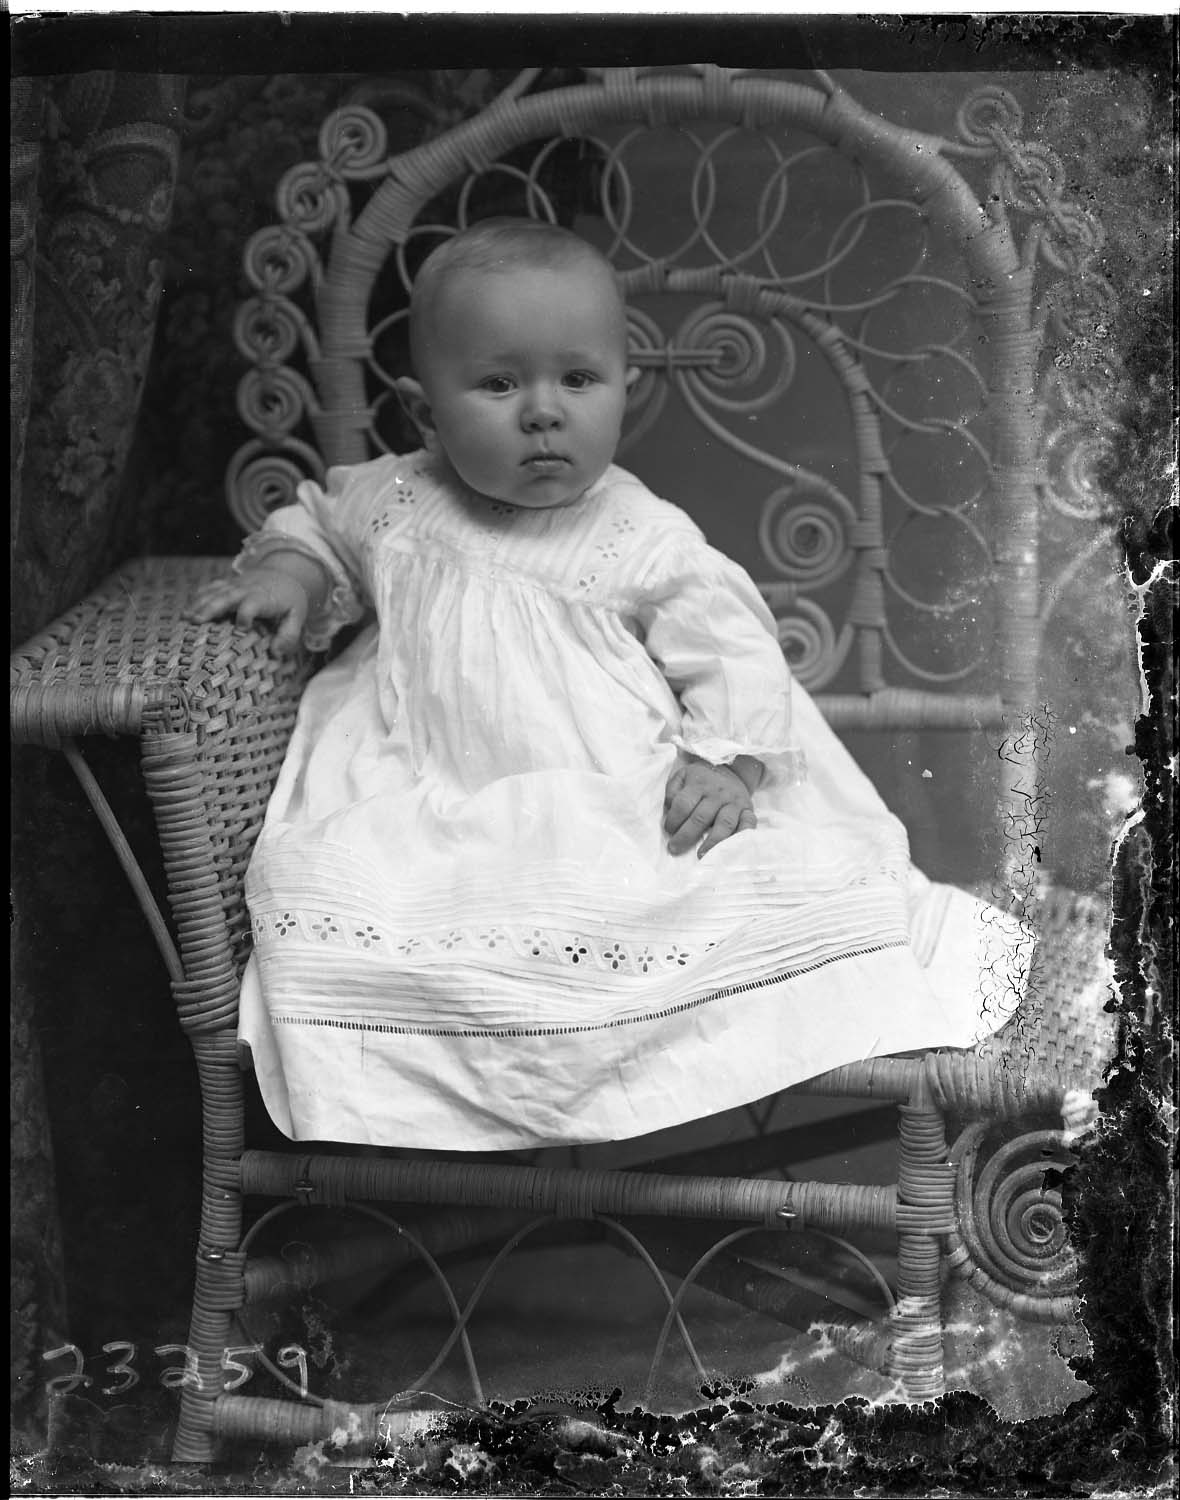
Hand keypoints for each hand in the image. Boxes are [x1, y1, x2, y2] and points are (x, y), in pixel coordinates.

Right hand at [186, 565, 314, 654]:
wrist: (284, 574)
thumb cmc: (290, 600)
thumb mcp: (297, 617)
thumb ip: (289, 635)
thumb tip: (276, 653)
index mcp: (265, 598)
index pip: (253, 604)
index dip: (247, 614)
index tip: (242, 628)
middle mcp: (247, 589)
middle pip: (227, 596)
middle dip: (211, 607)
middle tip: (196, 621)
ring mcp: (235, 585)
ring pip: (215, 591)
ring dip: (199, 603)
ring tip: (185, 617)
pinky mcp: (227, 584)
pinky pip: (211, 588)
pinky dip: (198, 597)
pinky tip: (187, 609)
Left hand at [664, 759, 757, 857]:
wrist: (731, 770)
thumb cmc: (702, 779)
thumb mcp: (683, 776)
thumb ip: (672, 791)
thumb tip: (669, 810)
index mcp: (699, 785)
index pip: (683, 804)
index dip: (673, 820)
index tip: (669, 831)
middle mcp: (718, 794)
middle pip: (701, 817)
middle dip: (686, 836)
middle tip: (675, 849)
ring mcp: (734, 802)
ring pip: (724, 823)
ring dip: (712, 842)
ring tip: (701, 855)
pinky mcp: (748, 810)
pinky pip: (748, 824)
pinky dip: (741, 836)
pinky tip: (730, 849)